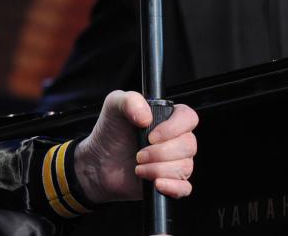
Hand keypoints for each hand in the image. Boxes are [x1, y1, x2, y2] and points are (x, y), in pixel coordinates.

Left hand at [73, 90, 197, 203]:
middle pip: (188, 145)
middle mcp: (176, 139)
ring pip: (185, 167)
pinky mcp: (171, 182)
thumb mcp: (114, 106)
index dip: (174, 128)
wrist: (99, 163)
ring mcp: (175, 162)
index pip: (188, 118)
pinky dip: (172, 187)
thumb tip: (146, 117)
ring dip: (158, 169)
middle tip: (139, 154)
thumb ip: (130, 101)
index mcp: (168, 118)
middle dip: (160, 153)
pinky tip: (155, 183)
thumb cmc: (110, 133)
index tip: (151, 136)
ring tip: (139, 167)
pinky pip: (184, 188)